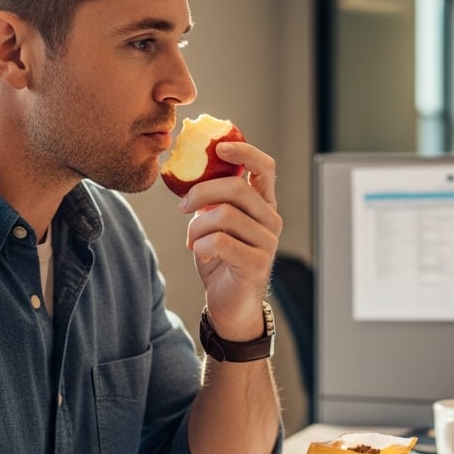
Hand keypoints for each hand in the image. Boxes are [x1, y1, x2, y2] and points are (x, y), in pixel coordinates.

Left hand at [178, 141, 281, 338]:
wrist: (230, 304)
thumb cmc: (221, 261)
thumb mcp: (215, 224)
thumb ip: (212, 200)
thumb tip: (189, 173)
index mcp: (263, 204)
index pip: (264, 168)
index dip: (244, 152)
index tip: (218, 148)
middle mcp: (271, 219)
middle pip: (237, 188)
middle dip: (201, 192)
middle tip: (183, 206)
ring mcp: (267, 242)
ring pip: (224, 215)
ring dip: (197, 227)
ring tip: (193, 241)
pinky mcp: (257, 263)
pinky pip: (220, 241)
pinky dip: (201, 245)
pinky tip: (201, 255)